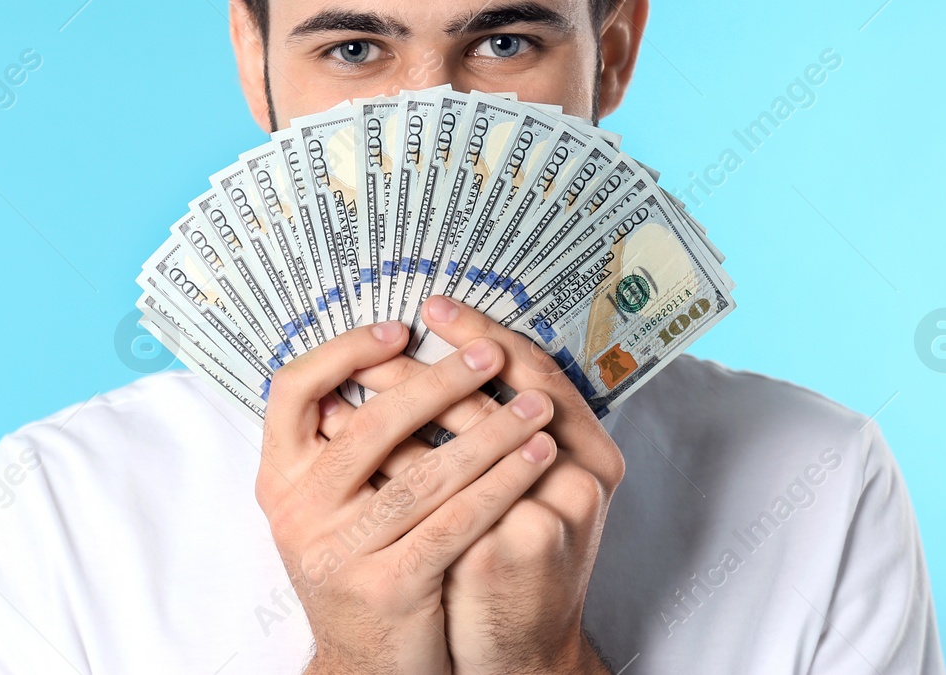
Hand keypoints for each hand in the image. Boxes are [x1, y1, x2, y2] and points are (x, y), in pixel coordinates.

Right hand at [255, 319, 558, 674]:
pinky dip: (502, 485)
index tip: (399, 331)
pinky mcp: (389, 587)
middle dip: (440, 383)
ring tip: (536, 407)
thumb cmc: (362, 569)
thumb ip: (344, 444)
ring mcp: (339, 553)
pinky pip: (455, 523)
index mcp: (279, 479)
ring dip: (490, 434)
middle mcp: (297, 513)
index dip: (344, 352)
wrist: (367, 667)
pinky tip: (535, 460)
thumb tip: (386, 355)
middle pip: (371, 426)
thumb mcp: (332, 506)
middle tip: (489, 356)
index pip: (292, 390)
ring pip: (424, 475)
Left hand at [323, 297, 623, 674]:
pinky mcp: (502, 551)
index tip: (435, 306)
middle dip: (428, 369)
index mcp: (595, 455)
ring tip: (351, 383)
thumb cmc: (516, 558)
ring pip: (460, 441)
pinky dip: (389, 463)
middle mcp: (581, 479)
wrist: (523, 655)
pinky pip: (434, 493)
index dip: (486, 334)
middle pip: (497, 398)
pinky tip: (350, 446)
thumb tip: (436, 360)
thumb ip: (506, 435)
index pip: (540, 370)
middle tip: (381, 340)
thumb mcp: (533, 491)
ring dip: (399, 408)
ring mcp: (545, 516)